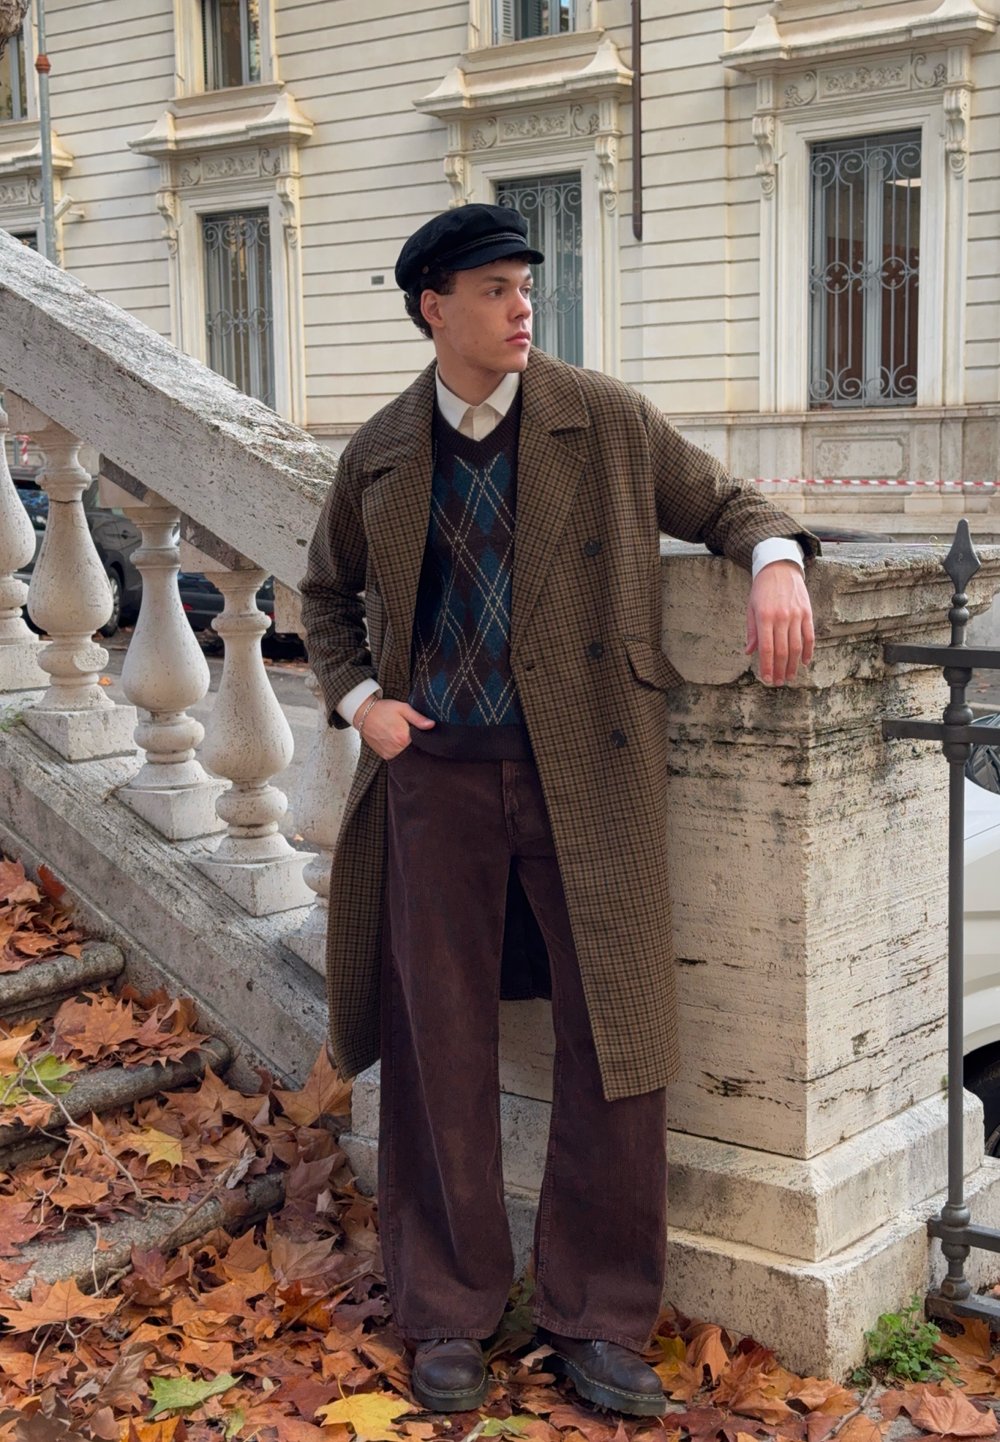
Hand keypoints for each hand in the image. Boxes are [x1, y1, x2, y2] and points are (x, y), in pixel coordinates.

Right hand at [353, 697, 434, 759]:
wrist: (363, 714)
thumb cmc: (383, 710)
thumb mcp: (403, 708)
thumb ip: (418, 718)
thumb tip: (432, 725)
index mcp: (404, 737)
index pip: (423, 744)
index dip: (427, 739)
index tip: (428, 734)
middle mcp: (397, 748)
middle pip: (416, 752)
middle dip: (419, 745)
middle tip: (417, 736)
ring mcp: (390, 754)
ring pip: (407, 756)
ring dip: (410, 750)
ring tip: (407, 738)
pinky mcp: (385, 756)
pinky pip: (398, 757)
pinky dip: (402, 752)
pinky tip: (401, 743)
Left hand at [745, 560, 814, 684]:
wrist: (780, 567)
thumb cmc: (762, 589)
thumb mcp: (751, 608)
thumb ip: (752, 631)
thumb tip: (749, 652)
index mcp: (764, 617)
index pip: (766, 649)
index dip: (767, 666)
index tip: (767, 679)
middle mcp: (781, 618)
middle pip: (782, 651)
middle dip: (780, 670)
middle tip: (778, 682)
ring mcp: (796, 615)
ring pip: (796, 646)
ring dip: (794, 665)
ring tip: (790, 676)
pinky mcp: (807, 612)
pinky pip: (809, 636)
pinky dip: (808, 651)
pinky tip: (805, 662)